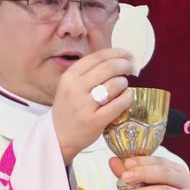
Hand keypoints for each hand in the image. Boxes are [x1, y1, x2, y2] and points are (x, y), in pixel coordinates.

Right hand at [52, 48, 134, 164]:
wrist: (58, 136)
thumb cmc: (69, 108)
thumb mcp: (71, 86)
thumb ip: (89, 73)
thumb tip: (117, 59)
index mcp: (70, 76)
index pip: (98, 57)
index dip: (116, 53)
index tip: (127, 54)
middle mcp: (76, 88)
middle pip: (109, 67)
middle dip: (125, 64)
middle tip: (132, 68)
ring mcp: (85, 105)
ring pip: (115, 84)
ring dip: (124, 83)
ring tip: (124, 86)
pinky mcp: (95, 121)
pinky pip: (118, 104)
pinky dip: (127, 98)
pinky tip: (127, 96)